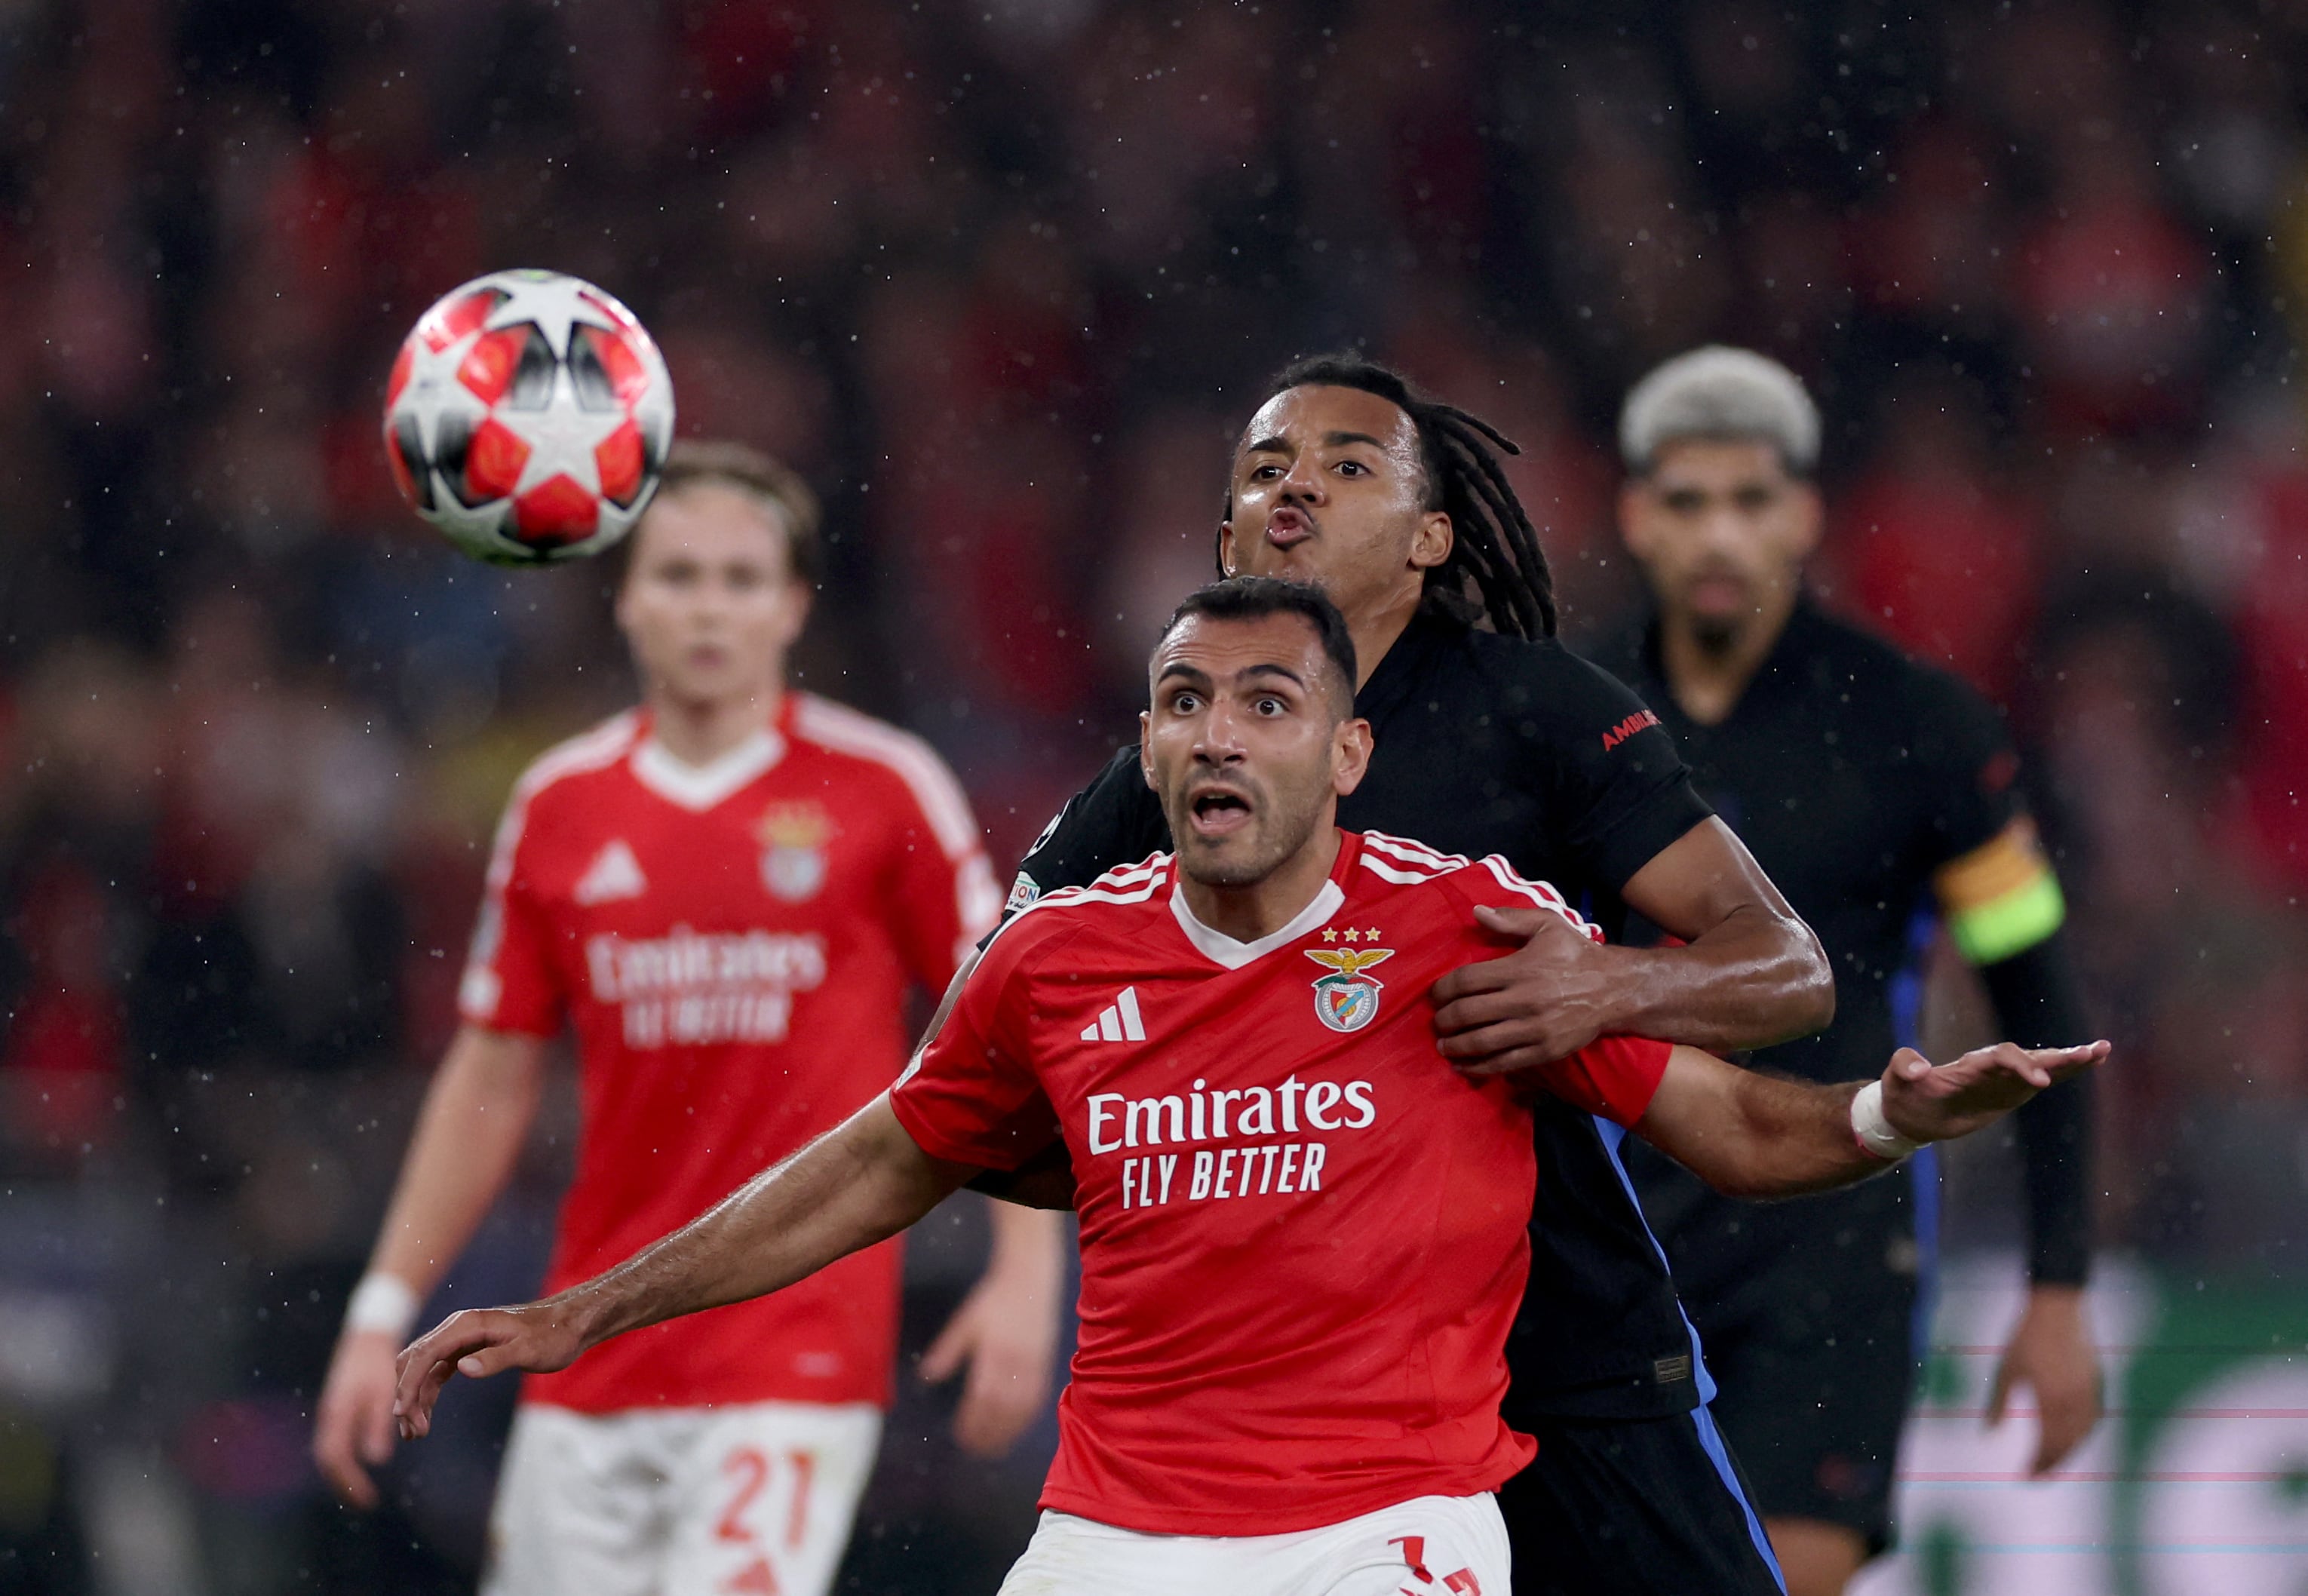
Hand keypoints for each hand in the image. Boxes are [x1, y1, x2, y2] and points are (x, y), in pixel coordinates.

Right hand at [313, 1329, 405, 1507]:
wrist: (368, 1337)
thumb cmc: (379, 1364)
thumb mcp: (383, 1394)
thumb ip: (378, 1425)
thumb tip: (376, 1460)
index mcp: (337, 1415)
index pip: (335, 1458)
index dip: (349, 1481)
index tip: (367, 1500)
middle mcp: (329, 1417)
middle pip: (329, 1460)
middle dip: (343, 1483)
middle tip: (364, 1502)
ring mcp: (331, 1413)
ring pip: (330, 1451)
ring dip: (343, 1473)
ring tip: (361, 1489)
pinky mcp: (338, 1408)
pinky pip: (336, 1440)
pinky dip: (345, 1457)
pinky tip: (361, 1462)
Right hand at [392, 1301, 584, 1439]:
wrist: (569, 1324)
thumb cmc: (552, 1336)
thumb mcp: (527, 1350)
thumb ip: (495, 1359)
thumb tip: (461, 1369)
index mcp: (467, 1325)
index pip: (425, 1353)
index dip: (410, 1382)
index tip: (402, 1411)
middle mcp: (458, 1329)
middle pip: (416, 1361)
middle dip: (407, 1394)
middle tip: (411, 1430)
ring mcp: (460, 1340)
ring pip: (423, 1369)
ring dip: (415, 1399)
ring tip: (415, 1433)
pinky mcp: (466, 1351)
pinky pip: (437, 1372)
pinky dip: (427, 1394)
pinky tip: (425, 1417)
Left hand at [919, 1272, 1058, 1458]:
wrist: (1030, 1279)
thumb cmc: (993, 1299)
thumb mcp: (966, 1321)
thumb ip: (948, 1350)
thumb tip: (928, 1377)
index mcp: (994, 1353)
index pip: (982, 1397)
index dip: (973, 1421)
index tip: (962, 1436)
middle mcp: (1016, 1363)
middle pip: (1003, 1408)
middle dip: (989, 1433)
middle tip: (975, 1450)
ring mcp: (1035, 1365)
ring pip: (1022, 1408)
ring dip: (1008, 1431)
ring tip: (995, 1448)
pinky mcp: (1046, 1364)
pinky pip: (1038, 1398)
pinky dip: (1027, 1418)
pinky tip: (1017, 1428)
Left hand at [1433, 905, 1626, 1075]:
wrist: (1615, 988)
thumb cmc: (1576, 954)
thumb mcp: (1548, 925)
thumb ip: (1511, 919)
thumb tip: (1476, 912)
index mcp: (1520, 968)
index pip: (1467, 981)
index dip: (1442, 990)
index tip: (1435, 995)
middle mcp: (1524, 1000)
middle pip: (1468, 1013)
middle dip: (1444, 1020)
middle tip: (1436, 1022)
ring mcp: (1534, 1029)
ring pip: (1482, 1042)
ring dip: (1455, 1046)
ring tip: (1443, 1045)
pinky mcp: (1545, 1051)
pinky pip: (1505, 1062)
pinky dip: (1480, 1067)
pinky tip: (1464, 1066)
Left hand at [1878, 1041, 2109, 1143]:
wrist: (1908, 1111)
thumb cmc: (1903, 1093)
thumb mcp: (1894, 1079)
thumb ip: (1903, 1066)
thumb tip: (1917, 1067)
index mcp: (1969, 1065)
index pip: (2001, 1058)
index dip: (2020, 1066)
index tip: (2039, 1081)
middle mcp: (1991, 1068)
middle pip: (2029, 1057)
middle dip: (2058, 1057)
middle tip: (2091, 1052)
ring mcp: (2003, 1080)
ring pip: (2041, 1065)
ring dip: (2069, 1061)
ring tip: (2101, 1051)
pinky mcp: (2011, 1093)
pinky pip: (2041, 1080)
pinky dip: (2064, 1072)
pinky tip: (2090, 1062)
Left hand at [1989, 1285, 2102, 1473]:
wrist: (2057, 1308)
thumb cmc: (2025, 1338)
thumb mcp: (2005, 1371)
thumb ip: (1998, 1405)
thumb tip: (1988, 1434)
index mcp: (2051, 1401)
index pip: (2046, 1445)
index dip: (2037, 1464)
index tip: (2024, 1477)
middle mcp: (2075, 1402)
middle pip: (2067, 1445)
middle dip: (2052, 1464)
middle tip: (2036, 1477)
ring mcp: (2090, 1393)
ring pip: (2083, 1435)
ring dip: (2068, 1452)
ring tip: (2051, 1462)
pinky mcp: (2098, 1383)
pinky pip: (2093, 1419)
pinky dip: (2082, 1434)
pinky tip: (2071, 1438)